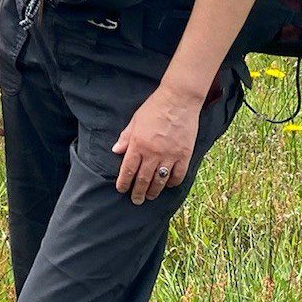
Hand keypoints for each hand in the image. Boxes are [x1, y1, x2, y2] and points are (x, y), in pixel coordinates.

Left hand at [112, 84, 202, 203]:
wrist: (179, 100)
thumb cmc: (154, 108)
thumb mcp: (135, 121)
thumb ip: (126, 137)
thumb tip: (116, 151)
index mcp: (138, 144)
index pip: (128, 169)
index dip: (124, 182)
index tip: (122, 190)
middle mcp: (153, 153)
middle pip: (143, 179)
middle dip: (138, 192)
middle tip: (136, 200)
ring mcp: (170, 155)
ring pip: (160, 181)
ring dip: (154, 191)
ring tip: (150, 196)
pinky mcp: (184, 155)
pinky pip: (178, 175)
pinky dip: (172, 182)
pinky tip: (168, 185)